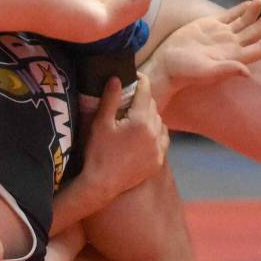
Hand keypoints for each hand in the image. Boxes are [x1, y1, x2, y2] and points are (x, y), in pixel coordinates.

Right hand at [81, 73, 168, 198]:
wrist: (102, 184)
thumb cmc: (98, 152)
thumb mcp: (101, 123)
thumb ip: (111, 99)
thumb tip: (117, 78)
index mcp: (140, 121)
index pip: (145, 91)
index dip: (140, 80)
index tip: (135, 75)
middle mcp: (154, 133)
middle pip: (152, 105)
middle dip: (142, 99)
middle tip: (129, 99)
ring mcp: (158, 148)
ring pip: (159, 121)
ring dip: (149, 116)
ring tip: (135, 118)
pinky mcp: (158, 160)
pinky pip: (163, 139)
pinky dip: (156, 133)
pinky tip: (144, 135)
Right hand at [158, 0, 260, 91]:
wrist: (166, 63)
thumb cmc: (185, 71)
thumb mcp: (205, 72)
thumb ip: (226, 69)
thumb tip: (247, 72)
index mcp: (234, 57)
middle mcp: (231, 46)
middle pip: (257, 31)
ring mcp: (221, 35)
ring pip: (245, 22)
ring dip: (256, 12)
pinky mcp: (210, 26)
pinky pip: (230, 16)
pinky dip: (241, 9)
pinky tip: (250, 3)